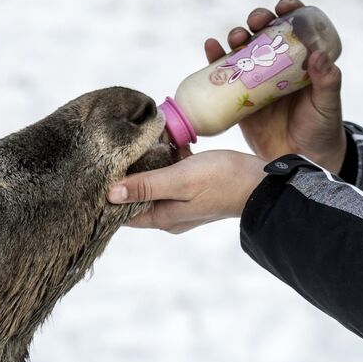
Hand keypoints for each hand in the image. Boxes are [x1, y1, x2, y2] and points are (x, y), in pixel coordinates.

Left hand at [107, 151, 266, 232]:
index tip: (99, 175)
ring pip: (154, 183)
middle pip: (137, 196)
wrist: (263, 183)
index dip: (109, 196)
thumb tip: (110, 194)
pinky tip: (167, 143)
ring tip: (140, 144)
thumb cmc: (222, 181)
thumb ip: (146, 186)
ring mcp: (182, 202)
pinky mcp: (194, 188)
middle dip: (128, 176)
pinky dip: (167, 160)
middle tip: (117, 153)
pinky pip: (172, 174)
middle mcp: (168, 214)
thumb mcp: (179, 180)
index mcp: (161, 218)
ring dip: (148, 165)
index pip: (123, 212)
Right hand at [204, 0, 346, 173]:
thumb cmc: (320, 130)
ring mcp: (255, 84)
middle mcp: (276, 69)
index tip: (284, 7)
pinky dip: (214, 61)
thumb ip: (327, 81)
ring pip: (241, 53)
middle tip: (256, 22)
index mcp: (301, 63)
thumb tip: (318, 55)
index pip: (294, 30)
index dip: (288, 13)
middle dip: (257, 22)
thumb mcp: (327, 104)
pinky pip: (222, 78)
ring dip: (234, 38)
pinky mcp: (237, 101)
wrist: (299, 161)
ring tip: (233, 37)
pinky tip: (210, 48)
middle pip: (263, 36)